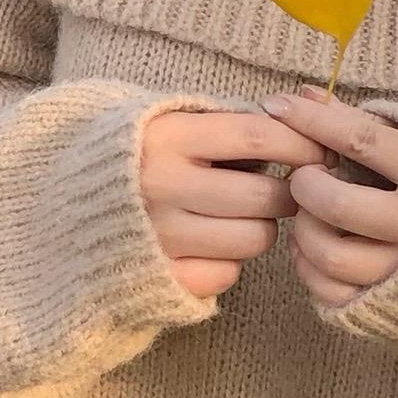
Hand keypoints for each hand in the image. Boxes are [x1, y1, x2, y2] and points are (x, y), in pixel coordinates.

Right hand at [136, 105, 327, 299]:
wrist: (75, 202)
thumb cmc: (148, 154)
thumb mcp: (180, 122)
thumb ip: (236, 124)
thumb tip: (309, 134)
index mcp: (169, 137)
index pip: (258, 137)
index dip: (301, 145)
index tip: (322, 150)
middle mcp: (162, 186)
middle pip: (265, 196)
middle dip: (291, 192)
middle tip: (290, 187)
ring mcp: (160, 235)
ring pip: (256, 238)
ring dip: (263, 225)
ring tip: (244, 212)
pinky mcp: (161, 275)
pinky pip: (229, 272)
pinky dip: (232, 258)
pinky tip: (215, 240)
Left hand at [257, 86, 397, 309]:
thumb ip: (363, 123)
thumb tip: (305, 95)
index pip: (361, 141)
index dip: (313, 121)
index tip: (280, 105)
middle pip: (337, 205)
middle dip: (305, 185)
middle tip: (304, 176)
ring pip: (330, 255)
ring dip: (304, 230)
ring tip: (309, 214)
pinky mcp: (391, 303)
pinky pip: (332, 293)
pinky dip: (310, 269)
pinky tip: (315, 246)